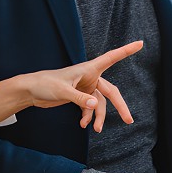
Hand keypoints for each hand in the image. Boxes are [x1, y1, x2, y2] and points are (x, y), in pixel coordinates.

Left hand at [22, 41, 142, 131]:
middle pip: (111, 92)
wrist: (31, 91)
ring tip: (97, 129)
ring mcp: (85, 88)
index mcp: (88, 69)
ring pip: (100, 104)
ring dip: (99, 117)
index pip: (111, 57)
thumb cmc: (45, 83)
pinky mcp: (78, 97)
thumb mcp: (62, 91)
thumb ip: (79, 98)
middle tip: (129, 120)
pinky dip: (88, 116)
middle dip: (120, 106)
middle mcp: (89, 77)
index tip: (141, 43)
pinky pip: (89, 108)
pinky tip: (83, 124)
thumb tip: (95, 105)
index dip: (126, 51)